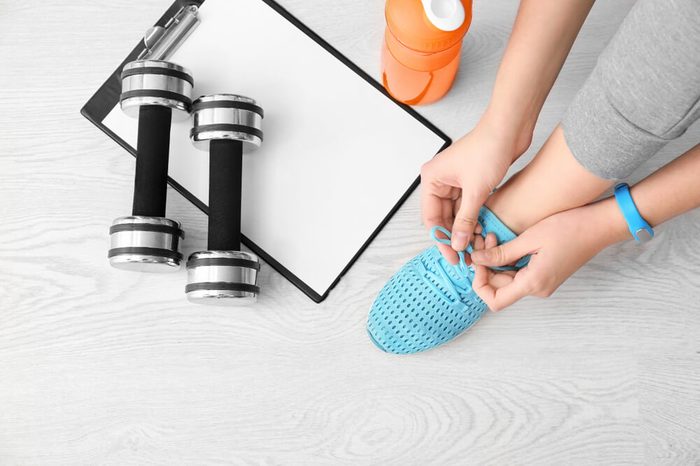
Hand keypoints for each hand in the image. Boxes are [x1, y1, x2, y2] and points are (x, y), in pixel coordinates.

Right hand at [421, 118, 530, 263]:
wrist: (510, 129)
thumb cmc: (489, 148)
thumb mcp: (475, 191)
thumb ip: (465, 220)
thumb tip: (458, 244)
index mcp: (432, 178)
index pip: (431, 218)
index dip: (442, 239)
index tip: (453, 256)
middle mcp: (440, 180)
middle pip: (443, 217)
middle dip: (454, 237)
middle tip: (465, 256)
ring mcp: (455, 181)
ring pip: (456, 214)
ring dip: (465, 230)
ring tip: (475, 247)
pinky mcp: (470, 182)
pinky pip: (467, 207)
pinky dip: (473, 219)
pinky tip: (481, 232)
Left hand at [470, 200, 624, 310]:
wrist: (599, 226)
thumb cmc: (569, 228)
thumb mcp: (530, 238)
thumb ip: (501, 253)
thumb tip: (476, 260)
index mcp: (533, 283)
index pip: (494, 301)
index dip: (480, 284)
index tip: (477, 261)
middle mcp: (538, 289)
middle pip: (499, 289)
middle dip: (486, 266)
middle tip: (485, 240)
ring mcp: (542, 283)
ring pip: (507, 280)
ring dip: (496, 262)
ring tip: (493, 237)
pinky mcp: (545, 275)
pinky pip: (518, 274)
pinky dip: (507, 261)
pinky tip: (504, 241)